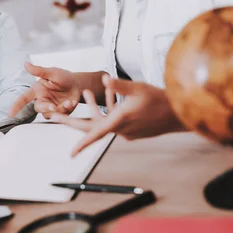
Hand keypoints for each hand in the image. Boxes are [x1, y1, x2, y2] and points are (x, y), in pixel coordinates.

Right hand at [9, 62, 80, 118]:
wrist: (78, 84)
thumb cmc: (64, 77)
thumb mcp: (53, 72)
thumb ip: (39, 71)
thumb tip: (26, 64)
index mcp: (37, 90)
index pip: (24, 98)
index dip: (16, 106)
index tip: (10, 114)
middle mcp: (42, 99)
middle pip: (38, 108)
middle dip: (46, 108)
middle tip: (53, 106)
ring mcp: (51, 107)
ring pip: (49, 114)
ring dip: (59, 110)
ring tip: (69, 102)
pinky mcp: (60, 112)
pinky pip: (60, 116)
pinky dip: (67, 110)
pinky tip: (73, 102)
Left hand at [51, 76, 184, 156]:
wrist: (179, 114)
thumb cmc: (160, 100)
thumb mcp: (139, 88)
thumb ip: (120, 85)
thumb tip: (105, 79)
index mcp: (120, 121)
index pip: (97, 134)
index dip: (83, 144)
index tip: (71, 154)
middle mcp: (121, 129)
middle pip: (92, 127)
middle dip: (72, 121)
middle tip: (53, 116)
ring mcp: (127, 131)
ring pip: (104, 121)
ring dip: (94, 109)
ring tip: (86, 93)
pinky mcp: (132, 129)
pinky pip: (114, 120)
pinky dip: (108, 110)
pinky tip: (110, 97)